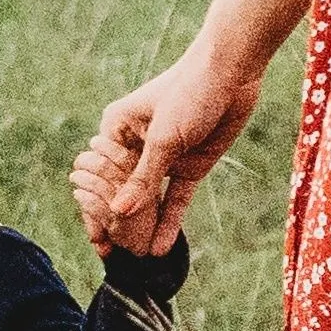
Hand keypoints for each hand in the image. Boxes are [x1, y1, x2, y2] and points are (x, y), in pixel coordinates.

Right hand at [78, 49, 264, 247]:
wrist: (233, 70)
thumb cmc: (189, 92)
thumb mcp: (164, 139)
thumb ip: (143, 179)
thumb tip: (119, 213)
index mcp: (117, 129)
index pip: (100, 176)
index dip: (98, 208)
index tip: (97, 241)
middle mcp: (136, 145)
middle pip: (124, 190)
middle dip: (119, 222)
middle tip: (114, 255)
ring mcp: (164, 157)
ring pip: (150, 198)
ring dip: (144, 226)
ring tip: (137, 260)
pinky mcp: (190, 165)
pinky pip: (175, 198)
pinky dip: (169, 220)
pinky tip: (161, 247)